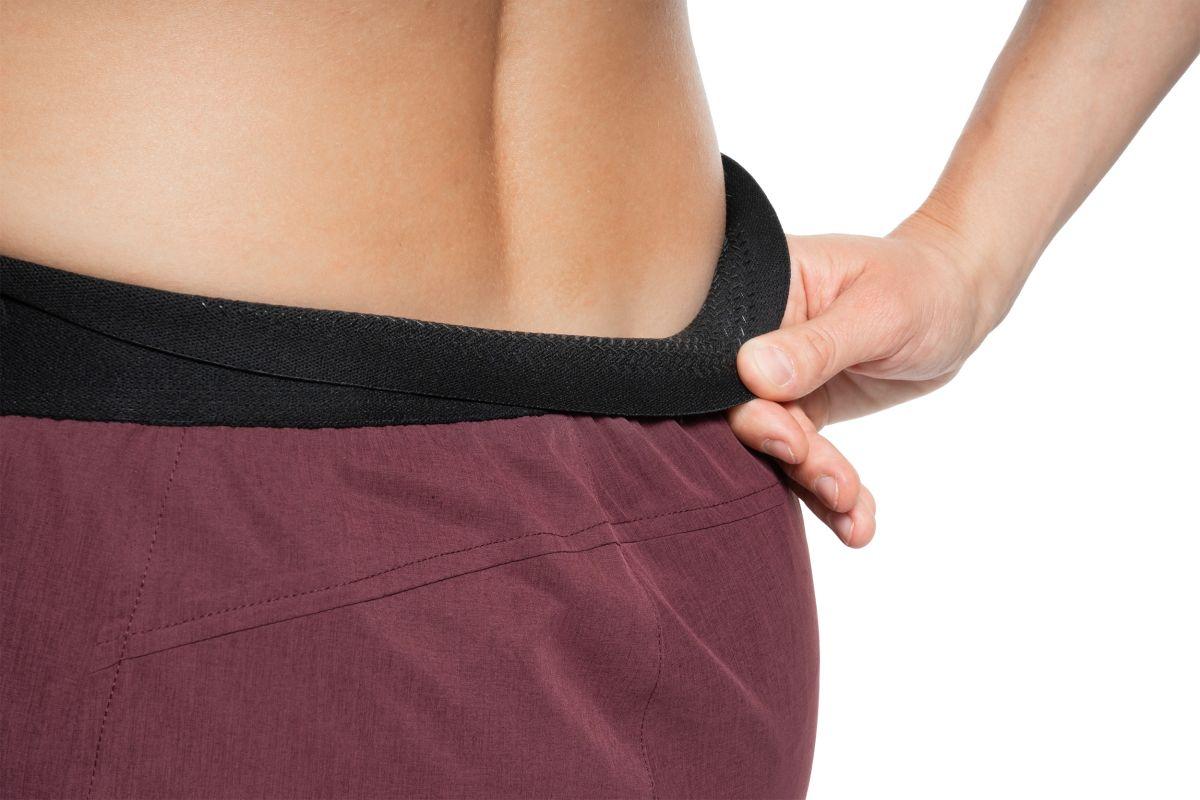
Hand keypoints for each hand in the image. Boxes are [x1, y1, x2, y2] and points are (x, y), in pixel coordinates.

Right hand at [726, 214, 988, 547]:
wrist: (957, 302)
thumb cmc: (920, 287)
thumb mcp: (879, 312)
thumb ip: (817, 346)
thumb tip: (753, 373)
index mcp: (762, 293)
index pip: (727, 354)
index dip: (750, 405)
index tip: (787, 440)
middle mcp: (756, 336)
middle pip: (746, 407)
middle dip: (787, 453)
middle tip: (832, 485)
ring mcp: (775, 378)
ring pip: (776, 443)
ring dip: (813, 483)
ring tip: (852, 510)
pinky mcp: (800, 410)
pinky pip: (803, 459)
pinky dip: (829, 493)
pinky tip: (856, 523)